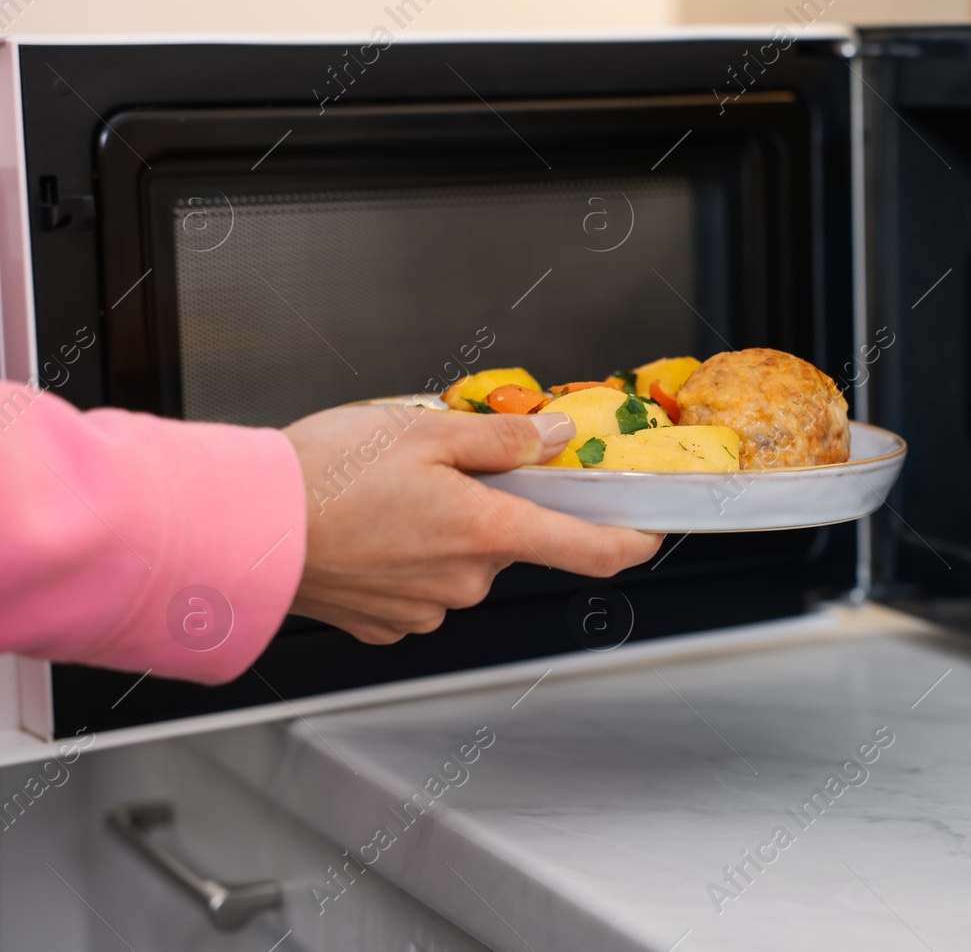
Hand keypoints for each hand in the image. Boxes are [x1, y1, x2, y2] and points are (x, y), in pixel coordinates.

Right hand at [282, 405, 661, 643]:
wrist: (238, 528)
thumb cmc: (321, 475)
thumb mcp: (424, 428)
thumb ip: (502, 439)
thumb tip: (556, 438)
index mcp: (486, 532)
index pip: (590, 549)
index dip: (630, 541)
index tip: (649, 532)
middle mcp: (464, 582)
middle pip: (511, 543)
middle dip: (492, 506)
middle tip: (440, 468)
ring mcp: (425, 610)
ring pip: (464, 564)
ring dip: (445, 531)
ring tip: (386, 496)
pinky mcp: (386, 626)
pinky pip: (421, 587)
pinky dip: (407, 559)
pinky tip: (368, 531)